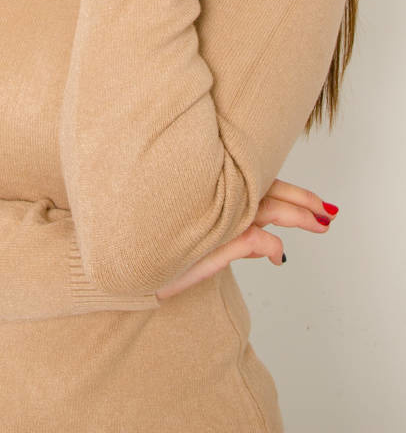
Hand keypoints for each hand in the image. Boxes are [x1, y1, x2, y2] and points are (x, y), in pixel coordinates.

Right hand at [155, 178, 338, 299]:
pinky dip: (269, 245)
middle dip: (302, 201)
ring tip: (320, 223)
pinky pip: (250, 238)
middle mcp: (213, 199)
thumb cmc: (153, 248)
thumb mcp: (201, 242)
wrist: (121, 264)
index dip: (289, 191)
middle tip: (327, 211)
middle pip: (268, 192)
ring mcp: (212, 219)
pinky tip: (278, 256)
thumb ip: (237, 238)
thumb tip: (274, 247)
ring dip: (296, 214)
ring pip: (265, 209)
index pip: (258, 183)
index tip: (315, 202)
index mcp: (210, 191)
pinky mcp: (208, 241)